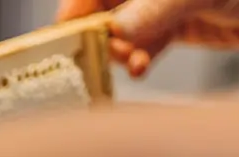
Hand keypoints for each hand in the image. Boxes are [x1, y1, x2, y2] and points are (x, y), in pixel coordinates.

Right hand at [58, 0, 238, 75]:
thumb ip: (152, 11)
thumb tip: (114, 31)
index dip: (75, 15)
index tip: (65, 42)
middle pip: (101, 14)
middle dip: (99, 40)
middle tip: (106, 58)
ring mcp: (158, 6)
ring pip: (121, 34)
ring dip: (120, 55)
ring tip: (133, 64)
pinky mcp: (173, 26)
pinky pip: (143, 46)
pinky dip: (138, 60)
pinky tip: (140, 68)